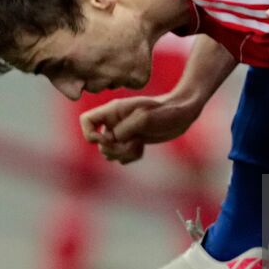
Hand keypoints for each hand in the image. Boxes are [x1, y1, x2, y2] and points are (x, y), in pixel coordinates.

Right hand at [79, 93, 201, 164]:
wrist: (183, 112)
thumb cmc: (166, 111)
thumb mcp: (145, 118)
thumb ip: (125, 129)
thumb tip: (113, 140)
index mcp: (113, 110)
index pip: (86, 121)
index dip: (90, 134)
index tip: (108, 139)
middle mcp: (114, 121)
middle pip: (99, 143)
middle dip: (114, 149)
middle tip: (133, 142)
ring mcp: (122, 132)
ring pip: (110, 153)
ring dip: (123, 154)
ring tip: (139, 144)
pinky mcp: (131, 142)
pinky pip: (122, 158)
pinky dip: (130, 156)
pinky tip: (142, 147)